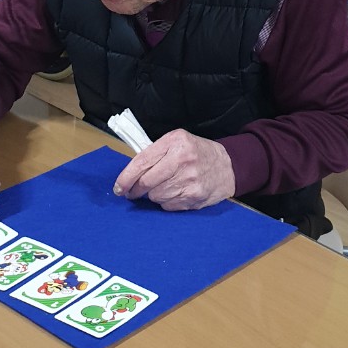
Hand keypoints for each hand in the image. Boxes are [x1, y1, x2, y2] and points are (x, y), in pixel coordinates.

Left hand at [113, 129, 235, 210]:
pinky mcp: (195, 197)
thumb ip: (155, 153)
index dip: (126, 178)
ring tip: (164, 187)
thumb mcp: (177, 141)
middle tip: (132, 192)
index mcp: (175, 142)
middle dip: (136, 190)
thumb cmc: (197, 153)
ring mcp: (190, 181)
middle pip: (147, 183)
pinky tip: (175, 192)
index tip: (119, 187)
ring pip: (156, 196)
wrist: (228, 166)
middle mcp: (183, 161)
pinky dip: (166, 202)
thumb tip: (130, 175)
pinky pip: (168, 206)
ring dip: (154, 195)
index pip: (142, 162)